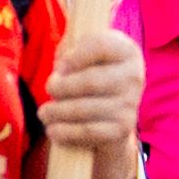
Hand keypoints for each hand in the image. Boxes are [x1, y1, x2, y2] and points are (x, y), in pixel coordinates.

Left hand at [39, 19, 140, 157]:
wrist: (108, 109)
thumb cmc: (88, 72)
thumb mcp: (82, 53)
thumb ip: (71, 52)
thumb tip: (62, 71)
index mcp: (126, 51)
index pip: (99, 46)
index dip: (73, 56)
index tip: (60, 66)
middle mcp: (133, 77)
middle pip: (90, 81)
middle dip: (60, 87)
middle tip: (49, 89)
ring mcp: (129, 105)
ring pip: (85, 109)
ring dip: (57, 112)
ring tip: (44, 112)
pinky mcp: (122, 129)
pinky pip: (88, 132)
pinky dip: (65, 132)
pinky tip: (53, 129)